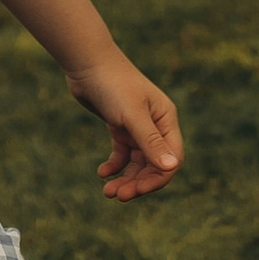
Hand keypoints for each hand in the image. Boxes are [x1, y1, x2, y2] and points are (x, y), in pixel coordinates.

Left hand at [64, 53, 182, 202]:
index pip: (171, 159)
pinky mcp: (119, 126)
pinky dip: (114, 166)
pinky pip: (122, 154)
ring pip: (137, 162)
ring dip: (125, 178)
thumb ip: (150, 142)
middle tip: (117, 195)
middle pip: (153, 165)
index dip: (157, 179)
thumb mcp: (132, 115)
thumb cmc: (113, 84)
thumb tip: (171, 168)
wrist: (86, 63)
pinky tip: (102, 173)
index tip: (135, 191)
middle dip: (138, 183)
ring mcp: (137, 126)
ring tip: (107, 191)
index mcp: (166, 120)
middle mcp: (155, 125)